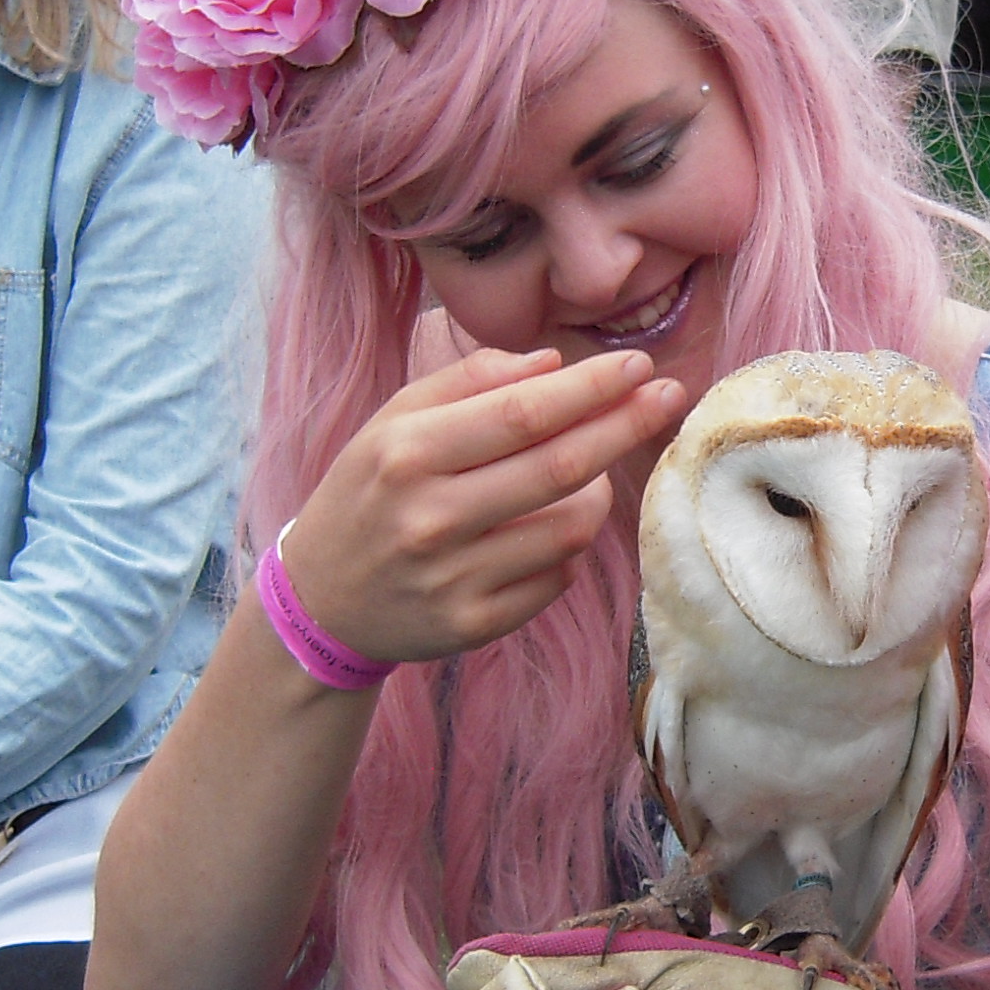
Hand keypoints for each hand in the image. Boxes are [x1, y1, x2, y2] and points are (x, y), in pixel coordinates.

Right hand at [278, 346, 686, 666]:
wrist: (320, 600)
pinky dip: (567, 546)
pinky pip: (556, 577)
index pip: (523, 414)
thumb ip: (468, 382)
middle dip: (624, 426)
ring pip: (571, 527)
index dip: (592, 389)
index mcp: (407, 454)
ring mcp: (453, 578)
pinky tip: (546, 529)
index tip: (639, 367)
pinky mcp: (473, 625)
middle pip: (560, 468)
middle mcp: (430, 517)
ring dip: (598, 492)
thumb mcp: (392, 421)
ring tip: (590, 473)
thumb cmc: (367, 493)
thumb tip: (552, 364)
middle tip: (668, 396)